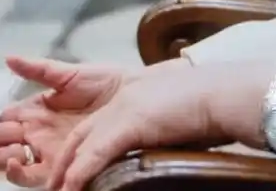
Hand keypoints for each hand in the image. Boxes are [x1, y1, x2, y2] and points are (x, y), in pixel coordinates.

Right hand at [0, 57, 133, 186]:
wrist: (137, 96)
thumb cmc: (107, 84)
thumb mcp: (69, 74)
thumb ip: (37, 69)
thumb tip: (8, 58)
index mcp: (35, 111)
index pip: (0, 119)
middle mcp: (37, 133)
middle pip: (0, 142)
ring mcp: (47, 151)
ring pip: (11, 159)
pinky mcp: (60, 165)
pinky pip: (32, 175)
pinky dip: (17, 171)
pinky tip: (13, 159)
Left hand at [46, 61, 275, 190]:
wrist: (222, 93)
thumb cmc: (208, 111)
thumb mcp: (171, 125)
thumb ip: (152, 138)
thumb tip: (152, 161)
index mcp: (129, 102)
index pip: (92, 130)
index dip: (76, 153)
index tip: (66, 175)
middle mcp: (119, 104)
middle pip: (78, 138)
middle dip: (62, 165)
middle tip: (52, 188)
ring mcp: (122, 111)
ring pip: (81, 146)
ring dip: (65, 173)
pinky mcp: (130, 122)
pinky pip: (96, 152)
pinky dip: (81, 171)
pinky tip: (71, 186)